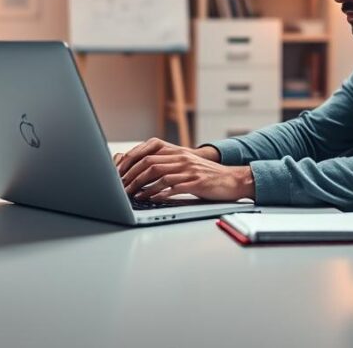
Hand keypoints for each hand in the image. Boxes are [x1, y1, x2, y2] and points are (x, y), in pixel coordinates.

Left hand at [115, 138, 252, 201]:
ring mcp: (189, 170)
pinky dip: (160, 194)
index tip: (120, 174)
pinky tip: (152, 199)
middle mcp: (181, 159)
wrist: (233, 180)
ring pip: (159, 175)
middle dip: (133, 176)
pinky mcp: (196, 183)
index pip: (147, 154)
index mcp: (177, 153)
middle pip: (150, 163)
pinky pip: (174, 187)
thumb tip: (145, 174)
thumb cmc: (207, 176)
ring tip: (133, 195)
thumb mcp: (187, 166)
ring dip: (143, 186)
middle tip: (122, 187)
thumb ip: (169, 166)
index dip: (131, 164)